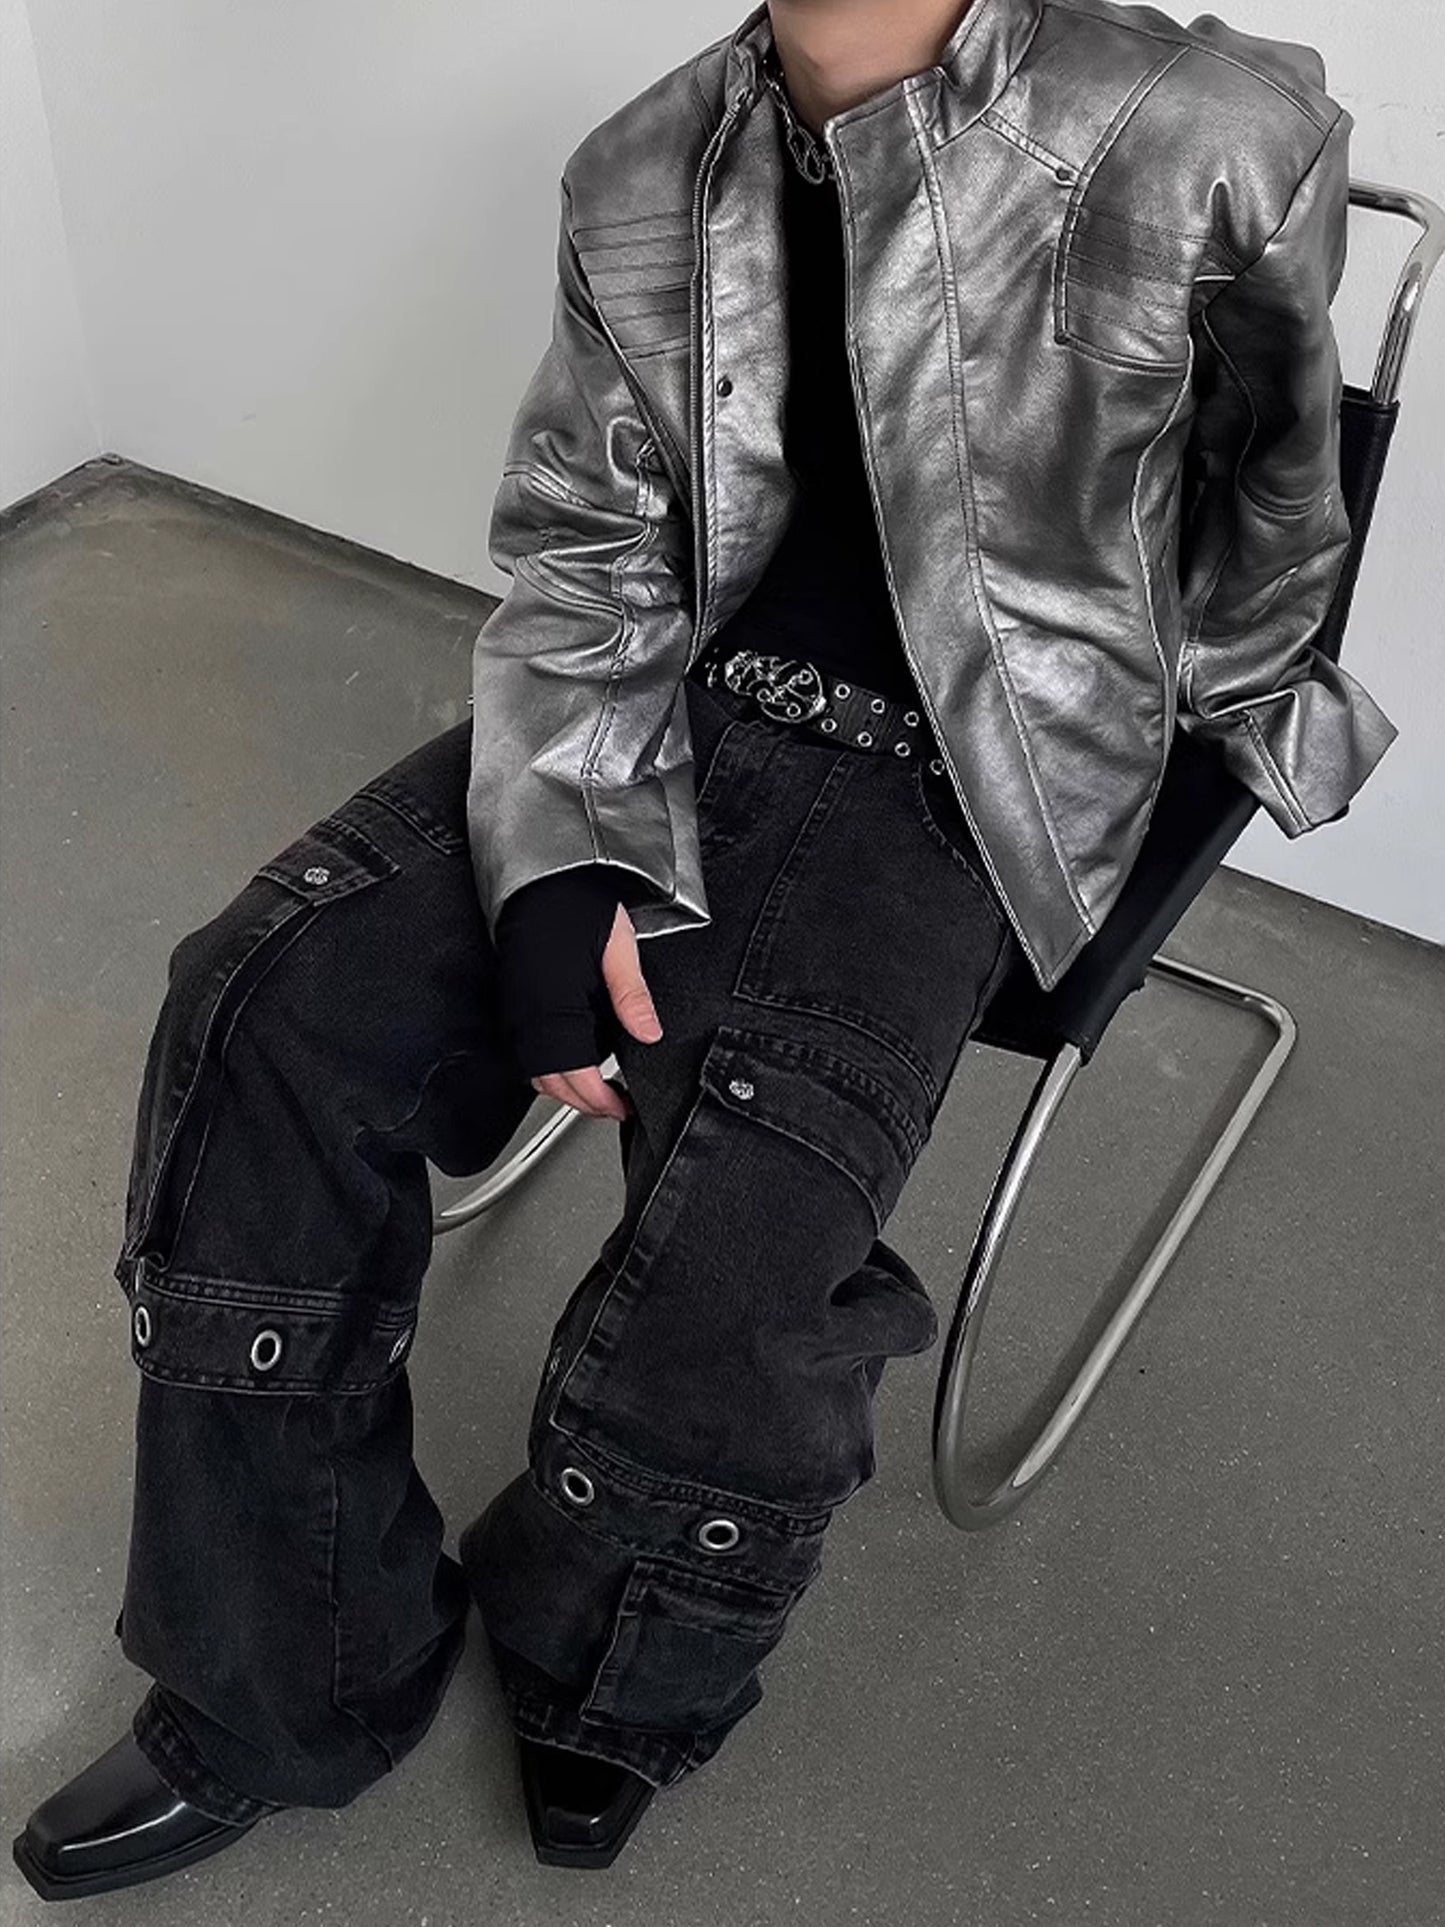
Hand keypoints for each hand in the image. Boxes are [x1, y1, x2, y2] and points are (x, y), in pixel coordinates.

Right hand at [530, 902, 663, 1120]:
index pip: (573, 1074)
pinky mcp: (513, 1003)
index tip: (621, 1108)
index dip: (598, 1100)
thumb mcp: (618, 945)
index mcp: (554, 1003)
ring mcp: (516, 1010)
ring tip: (598, 1091)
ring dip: (565, 1089)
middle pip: (550, 1083)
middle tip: (614, 1107)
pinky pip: (526, 1052)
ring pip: (534, 1072)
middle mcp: (527, 1012)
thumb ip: (632, 994)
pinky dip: (550, 1068)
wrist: (540, 879)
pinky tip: (574, 1062)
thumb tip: (649, 1033)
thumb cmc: (574, 902)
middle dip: (583, 1102)